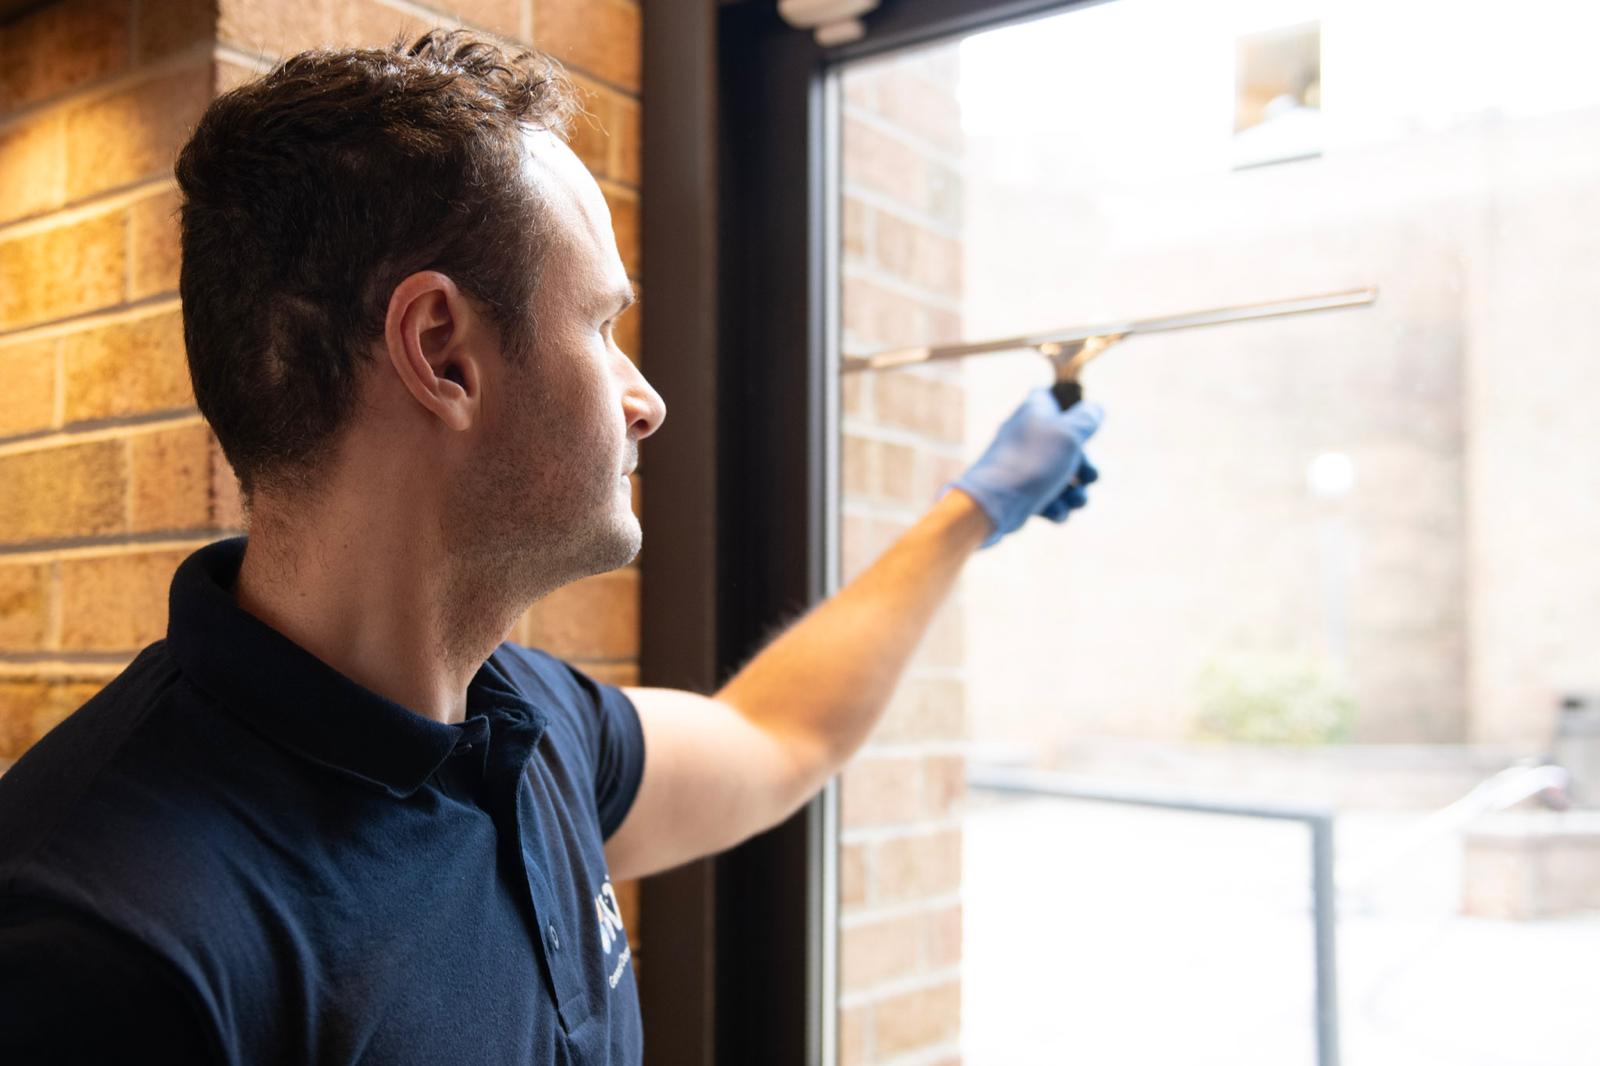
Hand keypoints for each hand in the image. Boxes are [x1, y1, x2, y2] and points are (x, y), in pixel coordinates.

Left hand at [946, 387, 1103, 548]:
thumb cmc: (1033, 462)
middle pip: (1067, 445)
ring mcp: (1024, 466)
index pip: (1051, 397)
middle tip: (1089, 477)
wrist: (992, 504)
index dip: (1071, 408)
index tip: (1083, 425)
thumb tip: (1094, 409)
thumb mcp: (1068, 433)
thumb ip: (1086, 419)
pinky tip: (1054, 512)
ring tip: (1076, 501)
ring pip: (1061, 477)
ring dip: (1076, 492)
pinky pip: (1048, 499)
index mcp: (1034, 412)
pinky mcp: (1021, 494)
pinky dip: (1055, 507)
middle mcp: (1027, 436)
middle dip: (1085, 465)